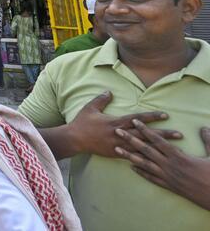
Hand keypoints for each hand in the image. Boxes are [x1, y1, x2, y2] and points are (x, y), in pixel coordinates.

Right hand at [67, 91, 181, 157]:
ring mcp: (119, 145)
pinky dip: (144, 158)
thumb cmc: (81, 122)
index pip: (137, 119)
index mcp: (115, 122)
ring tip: (172, 149)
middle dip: (162, 134)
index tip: (164, 115)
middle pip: (145, 134)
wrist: (74, 139)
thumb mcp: (90, 108)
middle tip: (178, 134)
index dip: (151, 116)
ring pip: (142, 147)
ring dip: (158, 147)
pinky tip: (155, 160)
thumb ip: (101, 99)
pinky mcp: (116, 153)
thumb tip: (109, 92)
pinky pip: (132, 157)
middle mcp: (119, 134)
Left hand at [114, 122, 209, 209]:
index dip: (146, 130)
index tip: (134, 121)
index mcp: (179, 157)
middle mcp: (170, 166)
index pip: (158, 141)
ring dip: (129, 156)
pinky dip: (140, 172)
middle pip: (146, 150)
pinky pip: (151, 178)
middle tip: (117, 131)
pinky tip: (131, 168)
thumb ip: (208, 140)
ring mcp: (167, 177)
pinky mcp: (169, 186)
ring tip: (117, 149)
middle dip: (131, 140)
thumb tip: (203, 127)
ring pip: (144, 164)